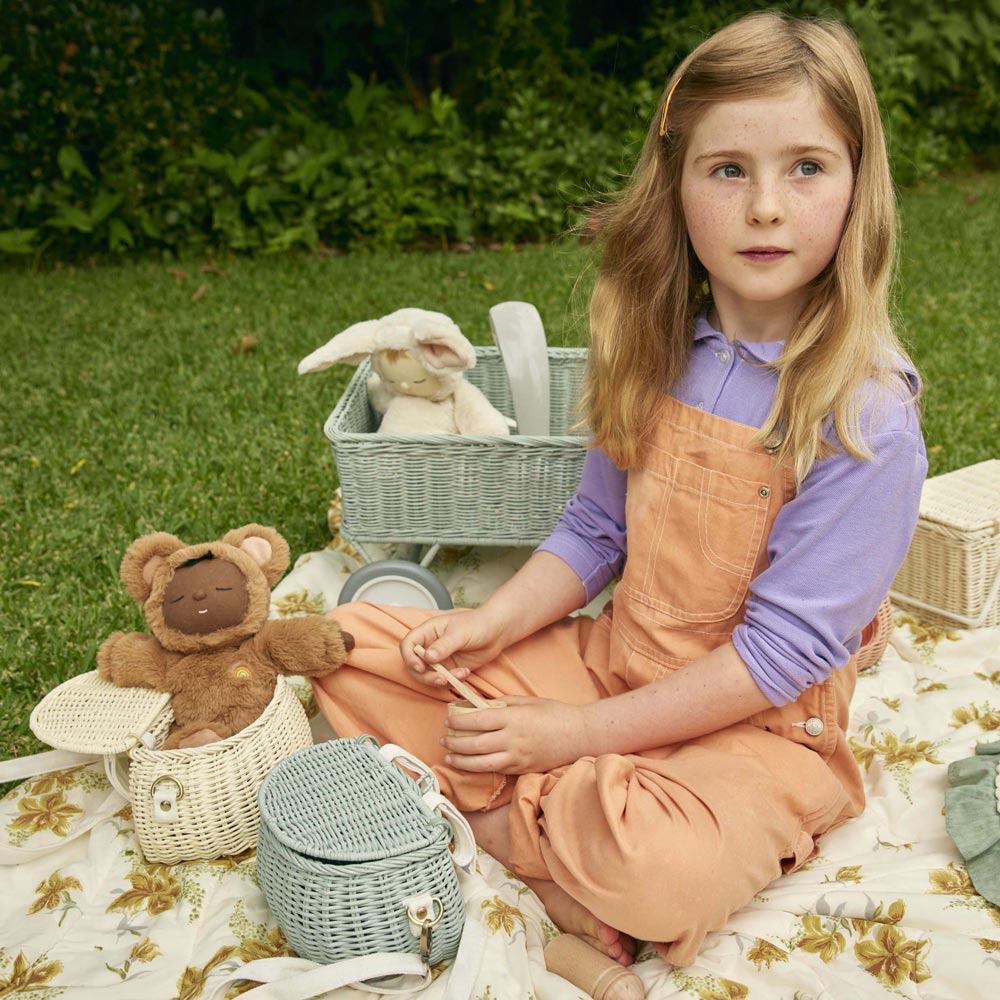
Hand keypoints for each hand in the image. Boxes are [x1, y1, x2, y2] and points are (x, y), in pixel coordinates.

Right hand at [400, 607, 509, 686]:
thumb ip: (443, 645)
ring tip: (459, 675)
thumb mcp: (459, 633)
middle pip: (415, 666)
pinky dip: (453, 681)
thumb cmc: (478, 624)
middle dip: (426, 676)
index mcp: (428, 631)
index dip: (409, 657)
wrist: (497, 631)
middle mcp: (430, 646)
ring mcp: (440, 659)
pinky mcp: (450, 669)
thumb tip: (428, 657)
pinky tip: (465, 673)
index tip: (420, 667)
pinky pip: (444, 680)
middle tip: (441, 678)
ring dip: (441, 681)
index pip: (408, 645)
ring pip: (428, 676)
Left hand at [441, 696, 586, 773]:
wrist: (579, 735)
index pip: (476, 720)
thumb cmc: (553, 713)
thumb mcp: (527, 701)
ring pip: (481, 763)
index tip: (448, 719)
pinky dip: (478, 768)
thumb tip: (478, 705)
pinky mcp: (521, 769)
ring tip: (449, 755)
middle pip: (474, 744)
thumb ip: (502, 703)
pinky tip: (469, 764)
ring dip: (461, 760)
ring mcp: (517, 757)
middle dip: (454, 742)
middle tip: (444, 738)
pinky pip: (495, 770)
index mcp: (512, 718)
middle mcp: (512, 739)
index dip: (458, 721)